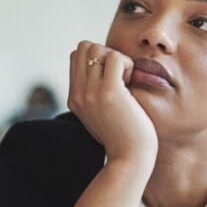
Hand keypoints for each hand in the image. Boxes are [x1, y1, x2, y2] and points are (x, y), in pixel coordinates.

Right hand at [68, 41, 157, 163]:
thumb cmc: (124, 137)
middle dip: (104, 53)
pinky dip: (127, 64)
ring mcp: (91, 93)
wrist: (130, 159)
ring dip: (116, 58)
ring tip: (126, 81)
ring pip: (97, 48)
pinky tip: (131, 84)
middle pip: (83, 47)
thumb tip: (104, 68)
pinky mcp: (109, 93)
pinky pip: (115, 56)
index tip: (112, 79)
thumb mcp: (102, 114)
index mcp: (74, 98)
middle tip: (119, 76)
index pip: (76, 56)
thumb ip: (96, 94)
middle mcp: (78, 94)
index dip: (97, 59)